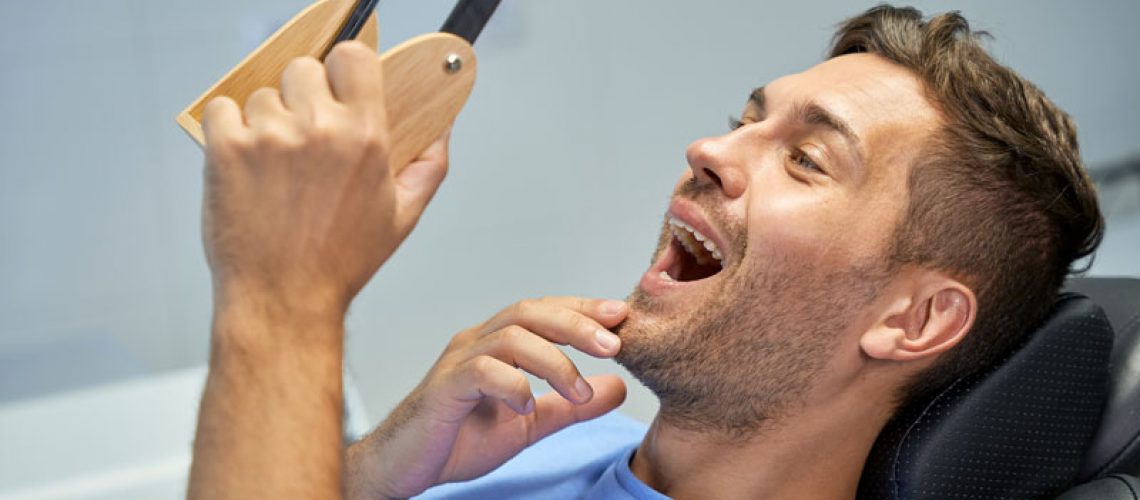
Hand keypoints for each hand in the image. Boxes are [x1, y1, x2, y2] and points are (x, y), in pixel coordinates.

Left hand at [200, 41, 448, 321]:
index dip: (343, 68)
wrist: (283, 298)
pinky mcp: (226, 149)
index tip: (338, 86)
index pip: (352, 56)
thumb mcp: (402, 215)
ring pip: (261, 94)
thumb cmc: (340, 262)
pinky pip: (221, 109)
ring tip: (273, 166)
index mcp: (365, 137)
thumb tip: (443, 126)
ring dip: (264, 120)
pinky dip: (227, 130)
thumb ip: (429, 164)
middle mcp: (318, 130)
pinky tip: (244, 164)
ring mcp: (269, 137)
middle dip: (302, 97)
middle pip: (303, 69)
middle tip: (302, 137)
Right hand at [347, 297, 629, 498]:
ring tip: (580, 393)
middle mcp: (478, 342)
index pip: (544, 312)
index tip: (621, 315)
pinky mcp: (444, 387)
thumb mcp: (530, 424)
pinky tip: (527, 408)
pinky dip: (513, 386)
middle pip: (530, 312)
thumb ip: (570, 406)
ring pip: (511, 337)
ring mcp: (458, 361)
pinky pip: (482, 371)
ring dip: (554, 362)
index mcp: (498, 344)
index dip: (582, 309)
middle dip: (576, 324)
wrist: (408, 467)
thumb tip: (619, 387)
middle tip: (613, 345)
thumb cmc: (459, 439)